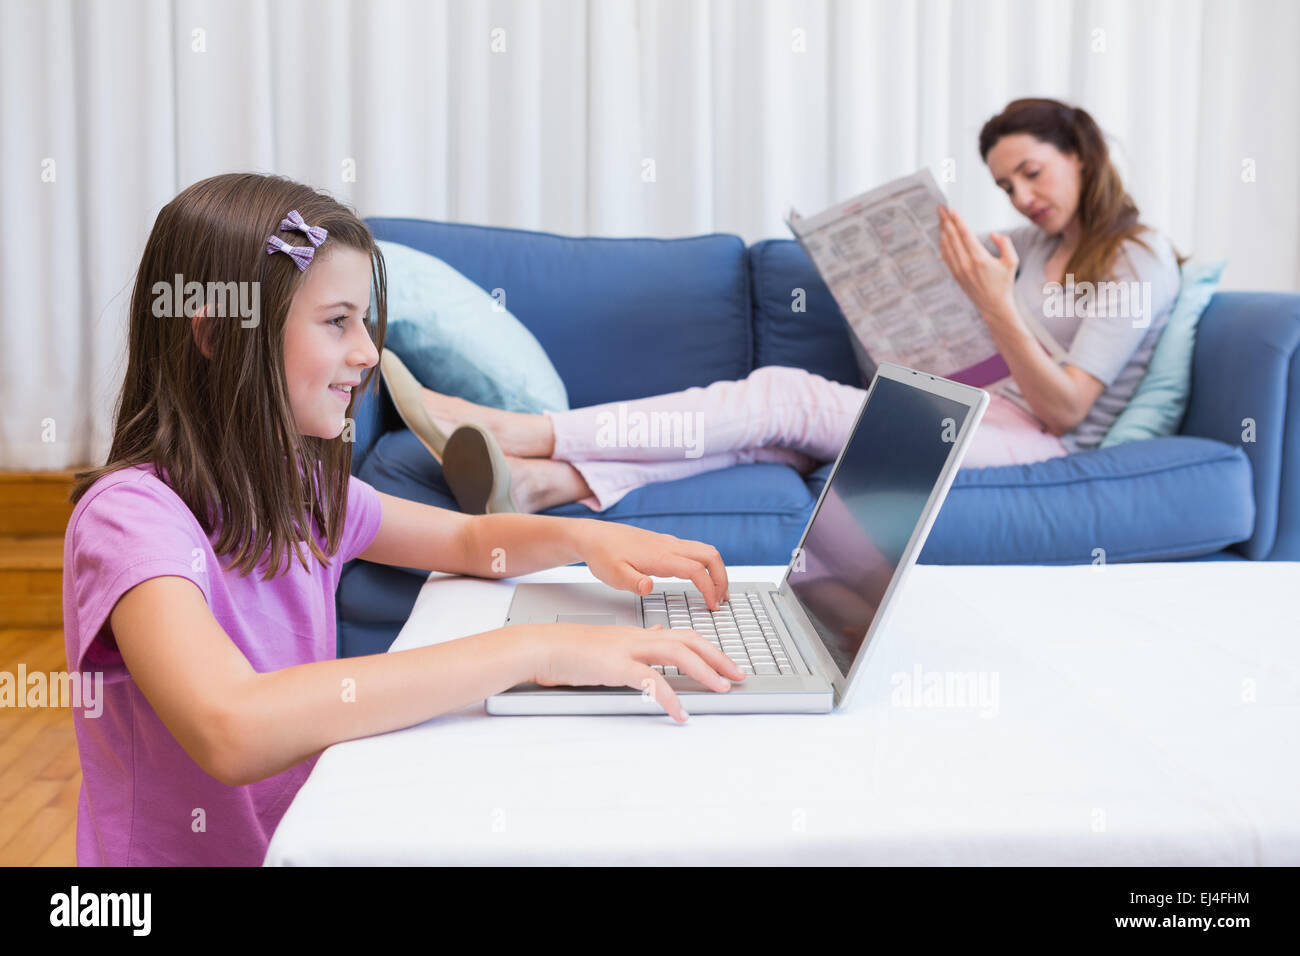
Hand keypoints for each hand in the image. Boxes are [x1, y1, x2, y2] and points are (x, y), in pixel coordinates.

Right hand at [526, 622, 746, 721]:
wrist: (543, 647)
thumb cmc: (571, 650)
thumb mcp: (610, 643)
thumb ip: (635, 641)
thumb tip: (655, 635)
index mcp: (638, 634)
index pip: (683, 635)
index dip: (710, 648)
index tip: (728, 663)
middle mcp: (638, 637)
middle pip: (689, 641)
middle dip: (718, 657)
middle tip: (739, 675)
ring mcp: (628, 650)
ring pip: (677, 654)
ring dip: (704, 672)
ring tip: (721, 689)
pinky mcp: (616, 666)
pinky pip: (651, 681)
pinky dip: (670, 697)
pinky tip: (680, 713)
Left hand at [578, 520, 729, 610]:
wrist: (594, 536)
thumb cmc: (602, 555)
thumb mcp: (612, 575)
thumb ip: (632, 582)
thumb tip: (649, 587)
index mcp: (660, 556)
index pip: (696, 570)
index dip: (709, 589)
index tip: (713, 606)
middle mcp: (669, 546)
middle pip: (710, 555)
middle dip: (722, 578)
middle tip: (722, 600)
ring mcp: (669, 543)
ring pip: (705, 551)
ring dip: (717, 571)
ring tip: (718, 593)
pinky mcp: (666, 544)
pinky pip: (695, 551)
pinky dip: (706, 566)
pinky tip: (701, 579)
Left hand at [937, 205, 1019, 324]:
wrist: (994, 306)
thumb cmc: (1004, 283)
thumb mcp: (1012, 262)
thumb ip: (1005, 244)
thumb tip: (992, 233)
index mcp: (979, 258)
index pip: (965, 235)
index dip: (957, 221)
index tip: (951, 209)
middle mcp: (966, 264)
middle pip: (952, 237)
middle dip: (946, 221)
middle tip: (940, 208)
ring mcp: (958, 270)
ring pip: (946, 246)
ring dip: (942, 231)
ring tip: (940, 218)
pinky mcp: (955, 275)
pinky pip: (946, 256)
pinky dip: (942, 244)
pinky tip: (942, 236)